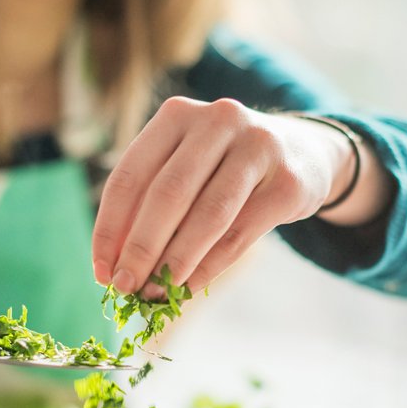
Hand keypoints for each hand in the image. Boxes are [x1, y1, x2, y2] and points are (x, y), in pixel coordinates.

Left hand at [92, 97, 386, 296]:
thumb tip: (116, 267)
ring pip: (208, 215)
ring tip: (157, 292)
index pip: (130, 175)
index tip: (101, 271)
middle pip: (168, 193)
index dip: (110, 228)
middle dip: (140, 248)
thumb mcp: (187, 168)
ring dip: (176, 261)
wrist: (305, 153)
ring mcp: (258, 147)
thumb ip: (151, 205)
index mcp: (178, 114)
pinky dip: (211, 266)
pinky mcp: (288, 182)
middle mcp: (218, 120)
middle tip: (126, 287)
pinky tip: (191, 286)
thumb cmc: (226, 168)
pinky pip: (241, 233)